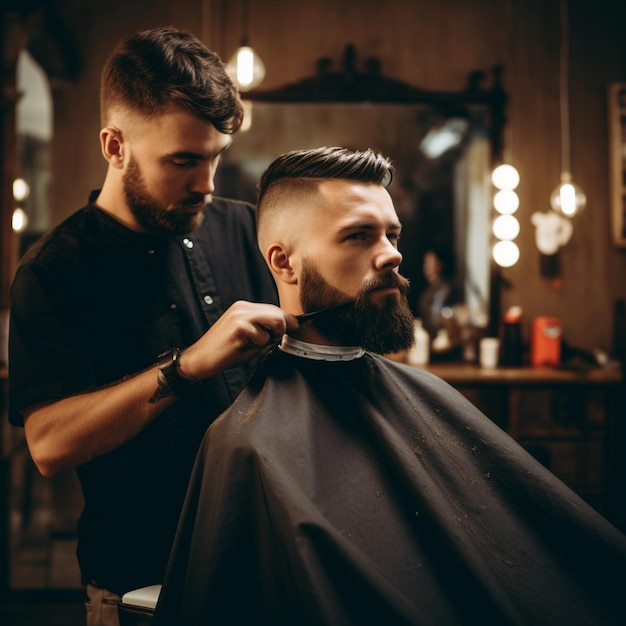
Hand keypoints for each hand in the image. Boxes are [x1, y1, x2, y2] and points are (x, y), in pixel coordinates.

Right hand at [177, 301, 297, 379]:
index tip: (295, 326)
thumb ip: (263, 330)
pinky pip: (262, 337)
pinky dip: (257, 345)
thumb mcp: (247, 337)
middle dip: (282, 328)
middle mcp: (243, 307)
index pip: (273, 309)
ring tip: (253, 344)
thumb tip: (284, 330)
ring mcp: (241, 315)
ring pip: (275, 320)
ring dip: (270, 336)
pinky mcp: (239, 326)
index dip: (287, 319)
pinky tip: (241, 347)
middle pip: (278, 312)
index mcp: (243, 307)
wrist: (199, 359)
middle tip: (272, 340)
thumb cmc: (223, 351)